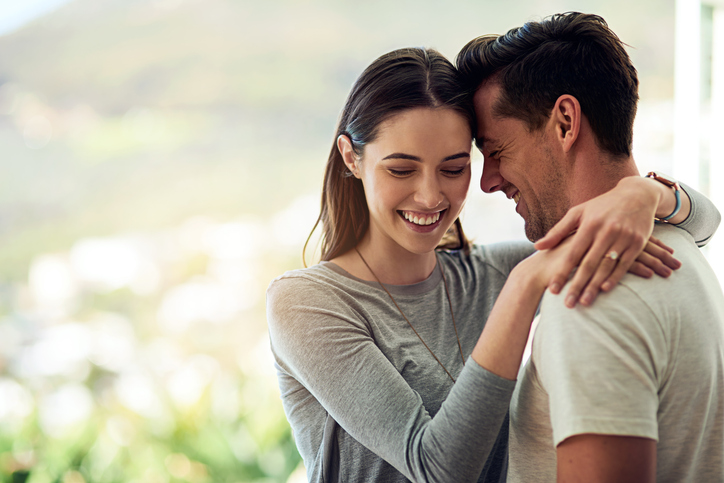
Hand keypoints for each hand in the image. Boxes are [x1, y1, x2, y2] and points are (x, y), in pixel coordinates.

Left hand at [533, 178, 680, 307]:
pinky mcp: (637, 243)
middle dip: (577, 285)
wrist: (637, 195)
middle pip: (588, 264)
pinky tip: (604, 290)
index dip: (562, 273)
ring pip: (606, 267)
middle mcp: (606, 232)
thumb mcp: (578, 213)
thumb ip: (558, 231)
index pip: (572, 254)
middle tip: (568, 304)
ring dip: (595, 286)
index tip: (553, 289)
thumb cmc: (602, 205)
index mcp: (589, 225)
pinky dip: (615, 277)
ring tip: (585, 302)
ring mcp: (623, 238)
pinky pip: (625, 264)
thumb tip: (537, 246)